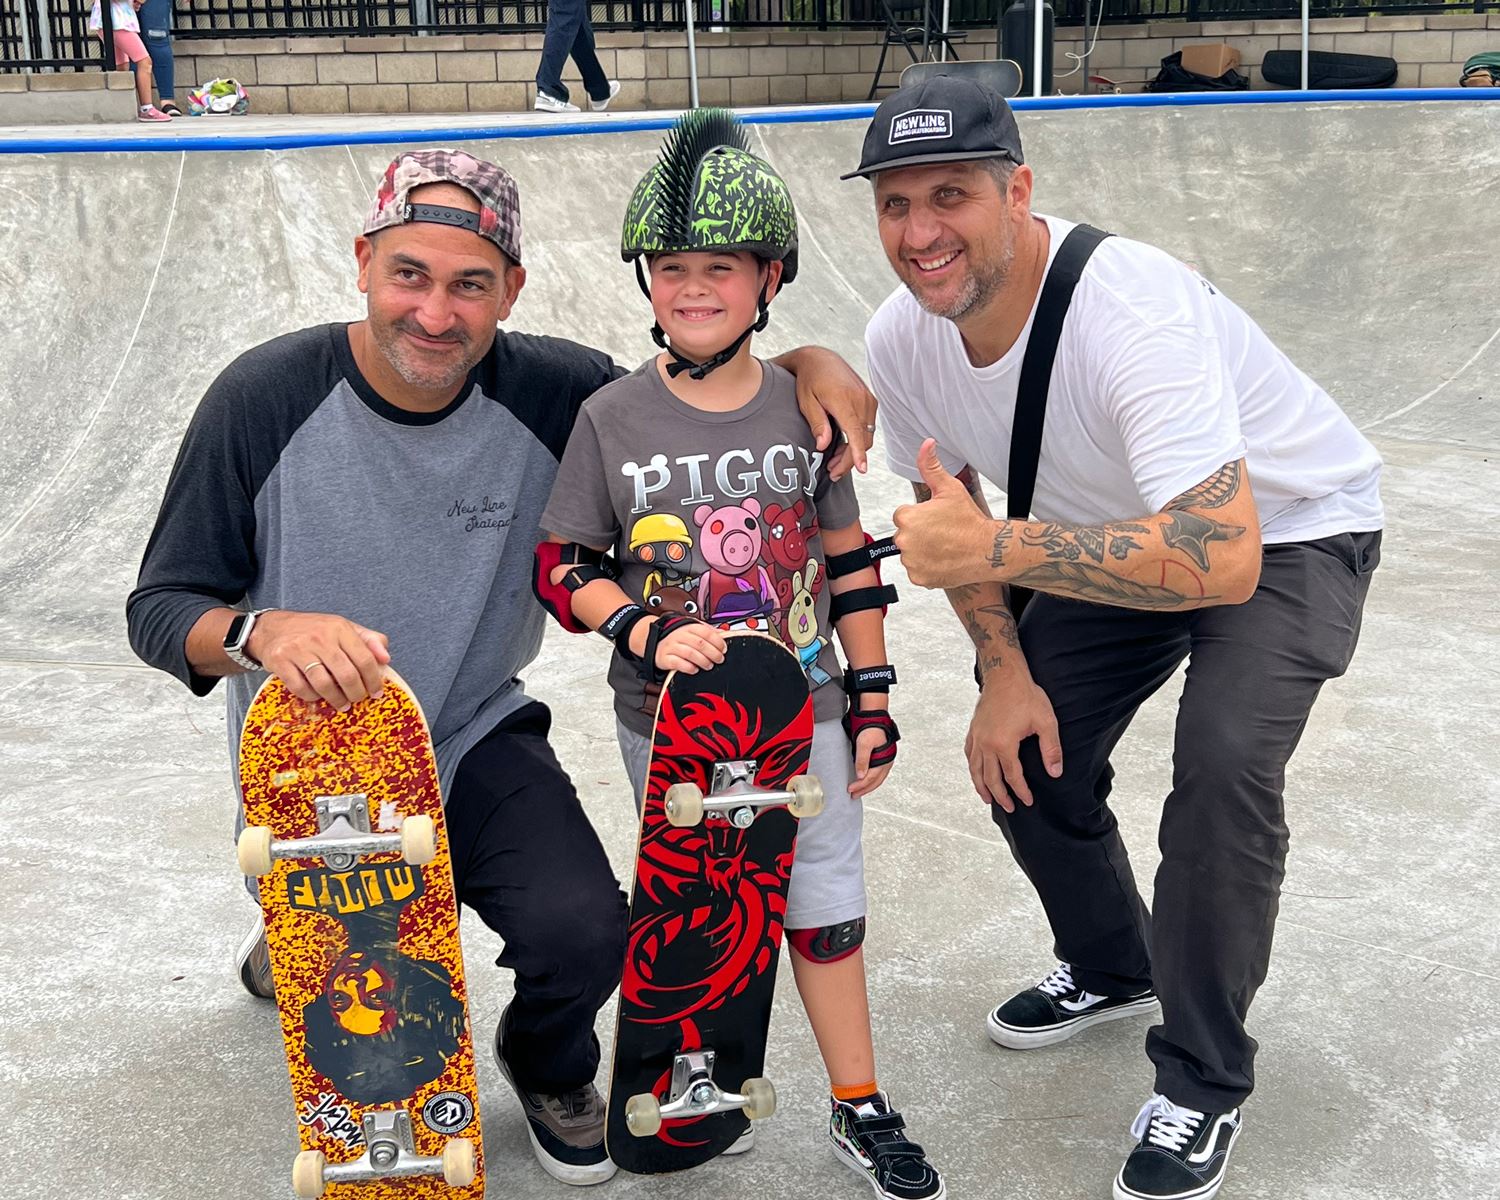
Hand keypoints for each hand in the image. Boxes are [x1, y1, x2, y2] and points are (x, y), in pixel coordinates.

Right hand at [246, 611, 389, 711]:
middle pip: (346, 674)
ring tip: (342, 704)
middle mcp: (320, 637)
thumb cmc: (314, 631)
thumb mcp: (343, 628)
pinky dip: (312, 696)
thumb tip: (386, 659)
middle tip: (358, 699)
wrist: (272, 627)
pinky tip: (318, 696)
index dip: (374, 679)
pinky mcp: (280, 661)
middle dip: (356, 693)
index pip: (365, 658)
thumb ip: (369, 640)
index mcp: (339, 628)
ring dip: (337, 699)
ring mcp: (298, 649)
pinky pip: (300, 688)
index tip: (376, 692)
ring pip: (324, 684)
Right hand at [630, 619, 726, 674]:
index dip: (717, 641)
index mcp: (688, 627)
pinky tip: (694, 669)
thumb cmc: (678, 638)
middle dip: (713, 653)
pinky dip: (689, 667)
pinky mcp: (665, 658)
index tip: (723, 649)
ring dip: (703, 661)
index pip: (706, 632)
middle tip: (719, 659)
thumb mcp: (692, 630)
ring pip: (690, 653)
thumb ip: (708, 631)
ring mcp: (671, 647)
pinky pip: (678, 663)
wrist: (655, 643)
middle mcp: (679, 635)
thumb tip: (724, 633)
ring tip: (708, 665)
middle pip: (700, 643)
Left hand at [789, 346, 876, 477]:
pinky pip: (868, 426)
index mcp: (844, 399)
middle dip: (849, 460)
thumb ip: (817, 423)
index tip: (862, 467)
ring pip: (867, 435)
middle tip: (833, 473)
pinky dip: (857, 440)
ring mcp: (867, 399)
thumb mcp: (806, 401)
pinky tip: (842, 447)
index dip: (857, 452)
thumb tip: (823, 446)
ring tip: (834, 464)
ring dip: (853, 452)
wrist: (819, 359)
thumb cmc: (810, 379)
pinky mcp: (869, 400)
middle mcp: (860, 399)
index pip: (855, 431)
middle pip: (862, 439)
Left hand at [848, 726, 891, 798]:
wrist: (875, 717)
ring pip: (878, 778)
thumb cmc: (871, 728)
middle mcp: (886, 762)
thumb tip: (860, 775)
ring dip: (868, 785)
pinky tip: (865, 779)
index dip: (860, 785)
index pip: (870, 778)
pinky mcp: (883, 757)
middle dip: (864, 789)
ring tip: (859, 790)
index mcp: (883, 760)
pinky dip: (872, 778)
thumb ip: (862, 760)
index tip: (850, 790)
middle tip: (854, 795)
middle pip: (875, 781)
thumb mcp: (864, 744)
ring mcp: (886, 760)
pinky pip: (878, 772)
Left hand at [892, 439, 996, 588]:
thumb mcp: (950, 488)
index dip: (920, 515)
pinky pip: (918, 570)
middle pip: (904, 535)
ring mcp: (912, 562)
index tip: (936, 518)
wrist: (988, 550)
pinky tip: (943, 559)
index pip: (903, 515)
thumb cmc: (969, 520)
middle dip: (919, 533)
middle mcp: (904, 541)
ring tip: (944, 546)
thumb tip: (926, 444)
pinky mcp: (920, 578)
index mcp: (907, 517)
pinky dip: (928, 567)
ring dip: (922, 551)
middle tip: (942, 532)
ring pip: (911, 553)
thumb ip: (931, 467)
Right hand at [964, 670, 1061, 811]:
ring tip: (987, 798)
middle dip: (1000, 795)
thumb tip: (1055, 773)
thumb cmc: (1025, 695)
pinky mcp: (973, 729)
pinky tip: (976, 772)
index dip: (1020, 791)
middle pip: (990, 778)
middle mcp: (986, 744)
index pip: (1011, 776)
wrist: (1004, 674)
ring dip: (981, 786)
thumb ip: (1051, 750)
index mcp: (1003, 744)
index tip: (1027, 801)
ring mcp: (977, 737)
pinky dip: (973, 767)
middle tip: (1009, 808)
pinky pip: (969, 754)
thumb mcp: (1045, 722)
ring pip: (975, 769)